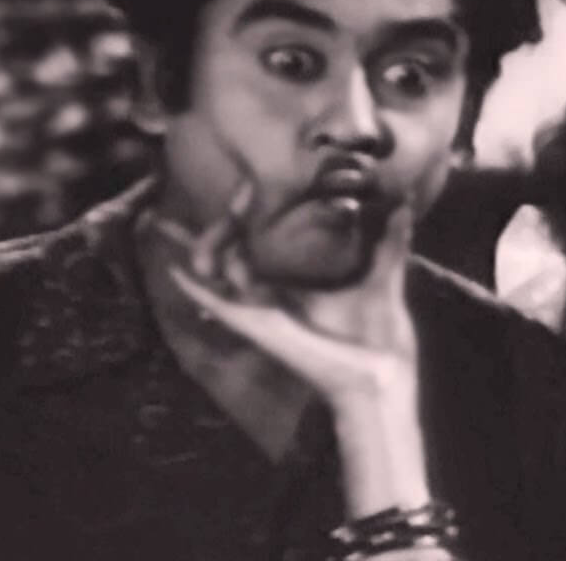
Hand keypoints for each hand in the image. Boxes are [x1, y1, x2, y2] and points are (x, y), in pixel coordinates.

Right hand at [162, 181, 419, 408]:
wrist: (377, 373)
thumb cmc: (378, 334)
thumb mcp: (382, 276)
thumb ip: (390, 241)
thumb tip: (405, 202)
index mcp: (299, 288)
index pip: (265, 251)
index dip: (249, 221)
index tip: (242, 191)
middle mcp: (274, 299)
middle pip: (234, 259)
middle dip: (215, 232)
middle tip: (205, 203)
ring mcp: (261, 313)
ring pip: (217, 277)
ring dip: (193, 251)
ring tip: (160, 223)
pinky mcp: (258, 327)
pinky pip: (217, 305)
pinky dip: (194, 288)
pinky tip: (174, 268)